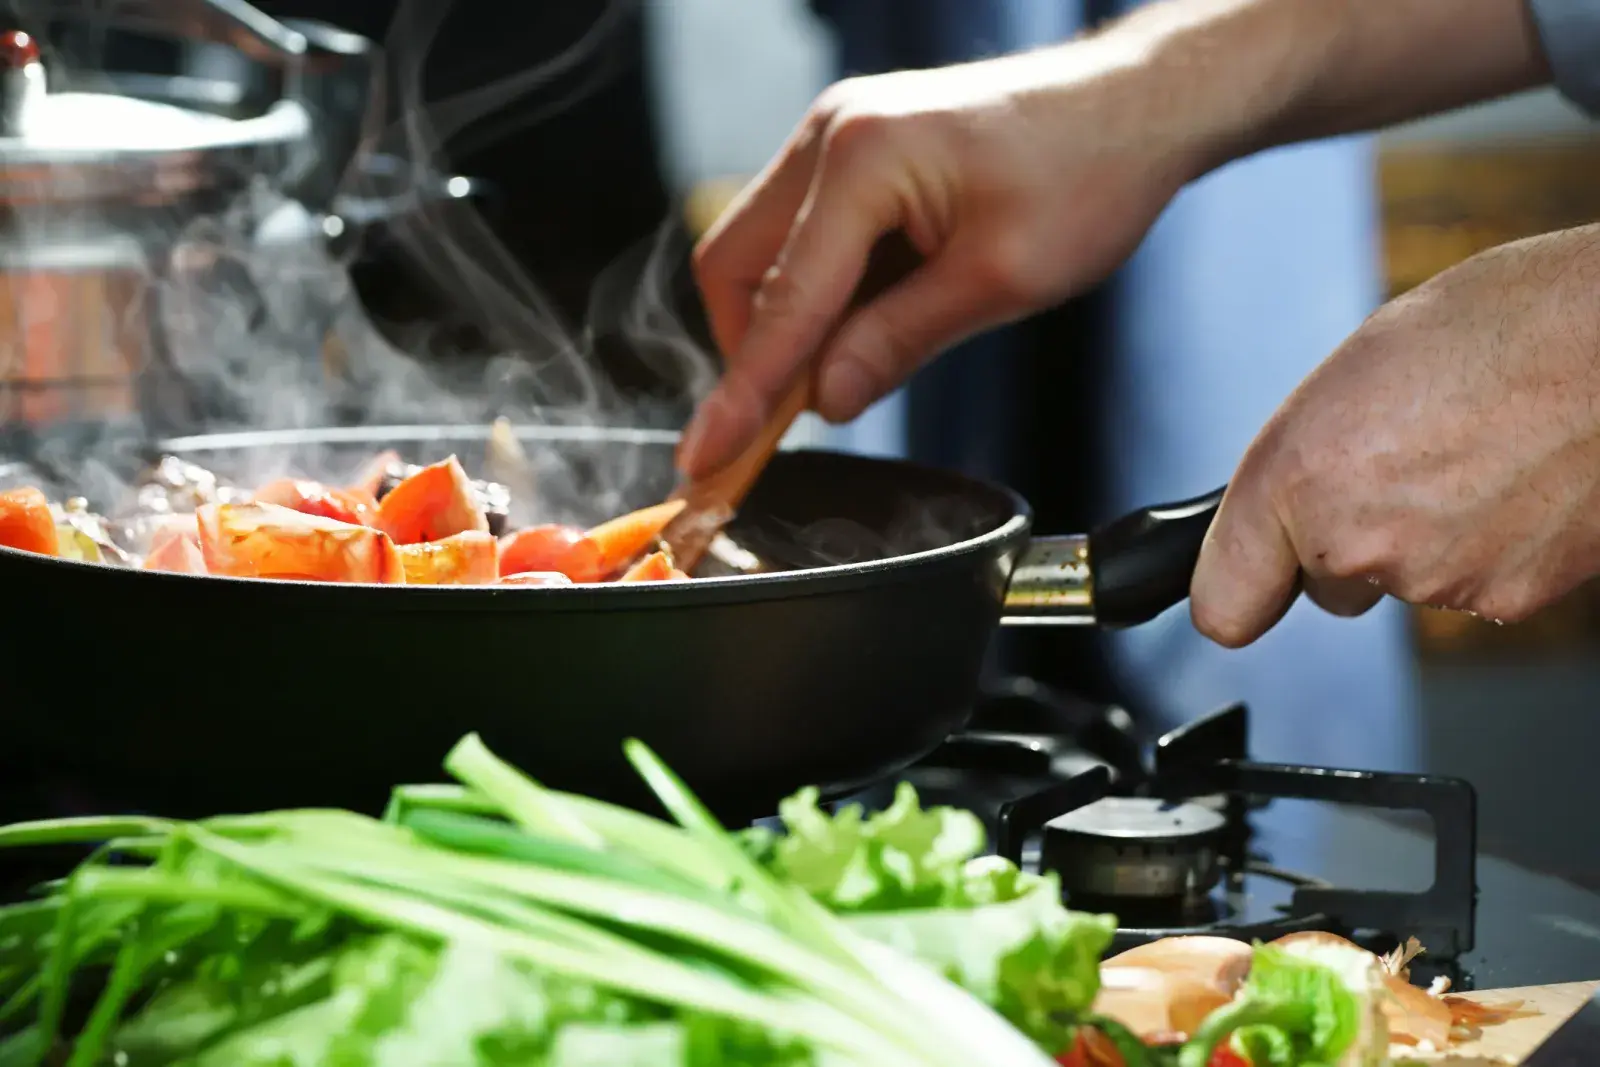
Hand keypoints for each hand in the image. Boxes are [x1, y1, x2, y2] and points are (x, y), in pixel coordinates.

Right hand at [677, 44, 1220, 476]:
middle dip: (752, 350)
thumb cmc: (1087, 174)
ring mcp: (837, 136)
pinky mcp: (856, 151)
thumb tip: (827, 402)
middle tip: (790, 419)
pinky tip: (868, 324)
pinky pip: (803, 236)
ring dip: (789, 322)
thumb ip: (899, 342)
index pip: (780, 301)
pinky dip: (818, 293)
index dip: (743, 392)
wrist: (1136, 104)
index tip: (706, 458)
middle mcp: (830, 134)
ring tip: (853, 366)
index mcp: (861, 158)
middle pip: (735, 265)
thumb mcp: (999, 280)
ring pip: (763, 252)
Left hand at [1190, 225, 1599, 645]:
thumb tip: (1294, 503)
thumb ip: (1310, 455)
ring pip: (1404, 579)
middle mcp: (1355, 540)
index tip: (1248, 581)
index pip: (1223, 603)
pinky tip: (1518, 480)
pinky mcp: (1508, 599)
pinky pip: (1474, 583)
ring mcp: (1435, 578)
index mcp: (1298, 474)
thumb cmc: (1510, 324)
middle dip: (1351, 538)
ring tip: (1478, 450)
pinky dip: (1491, 546)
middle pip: (1326, 581)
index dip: (1240, 589)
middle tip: (1408, 461)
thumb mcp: (1361, 369)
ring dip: (1428, 534)